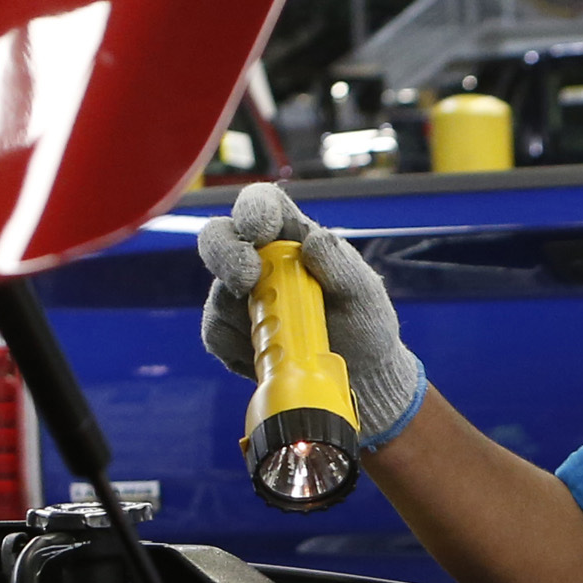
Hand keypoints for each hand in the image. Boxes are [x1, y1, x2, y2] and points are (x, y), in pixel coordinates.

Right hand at [196, 182, 425, 449]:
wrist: (359, 378)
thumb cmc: (364, 326)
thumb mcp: (366, 296)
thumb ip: (342, 267)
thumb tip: (313, 241)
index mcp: (293, 238)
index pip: (263, 204)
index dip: (253, 209)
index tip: (259, 231)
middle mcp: (259, 261)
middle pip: (219, 237)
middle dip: (225, 254)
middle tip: (246, 280)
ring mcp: (240, 297)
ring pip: (217, 291)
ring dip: (240, 312)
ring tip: (284, 336)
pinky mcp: (230, 333)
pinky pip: (216, 334)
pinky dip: (239, 346)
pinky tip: (270, 357)